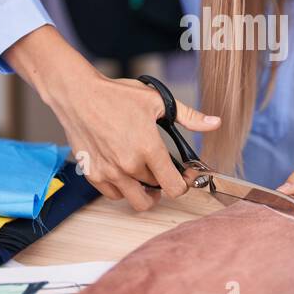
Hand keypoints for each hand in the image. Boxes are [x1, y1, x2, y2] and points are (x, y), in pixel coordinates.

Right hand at [4, 26, 220, 211]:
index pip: (175, 187)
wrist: (78, 94)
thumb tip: (215, 123)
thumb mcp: (158, 101)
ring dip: (144, 191)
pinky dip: (122, 189)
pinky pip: (114, 195)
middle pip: (157, 191)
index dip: (184, 184)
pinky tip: (125, 173)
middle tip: (163, 170)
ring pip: (135, 199)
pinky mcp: (93, 174)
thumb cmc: (116, 95)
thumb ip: (189, 117)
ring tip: (146, 176)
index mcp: (148, 148)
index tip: (183, 175)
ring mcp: (109, 172)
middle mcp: (129, 165)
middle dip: (164, 183)